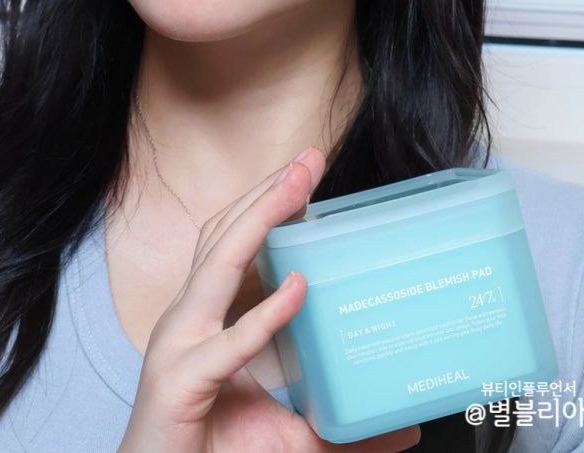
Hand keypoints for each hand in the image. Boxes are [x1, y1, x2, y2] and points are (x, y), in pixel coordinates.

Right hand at [119, 148, 420, 452]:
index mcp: (206, 317)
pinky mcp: (179, 382)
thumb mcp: (289, 435)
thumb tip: (405, 428)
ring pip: (217, 266)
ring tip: (296, 189)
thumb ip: (341, 428)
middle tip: (308, 159)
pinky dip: (262, 313)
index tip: (304, 176)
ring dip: (258, 221)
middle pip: (223, 235)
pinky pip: (226, 343)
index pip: (232, 243)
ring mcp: (178, 345)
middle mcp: (188, 319)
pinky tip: (296, 289)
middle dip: (266, 193)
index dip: (264, 204)